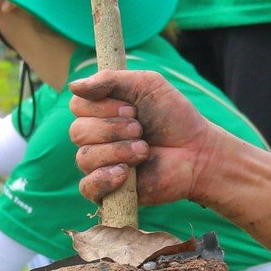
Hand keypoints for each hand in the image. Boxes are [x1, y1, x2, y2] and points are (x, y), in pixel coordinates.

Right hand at [69, 69, 228, 205]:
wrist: (197, 151)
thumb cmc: (174, 117)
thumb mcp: (146, 85)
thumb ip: (110, 79)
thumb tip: (73, 84)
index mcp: (100, 112)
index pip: (77, 106)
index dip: (103, 107)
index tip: (132, 108)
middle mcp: (95, 138)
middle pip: (78, 131)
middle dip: (114, 128)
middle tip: (142, 130)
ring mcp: (100, 165)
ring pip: (84, 157)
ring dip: (118, 151)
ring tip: (145, 150)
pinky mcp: (109, 191)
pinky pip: (87, 187)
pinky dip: (104, 179)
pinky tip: (126, 174)